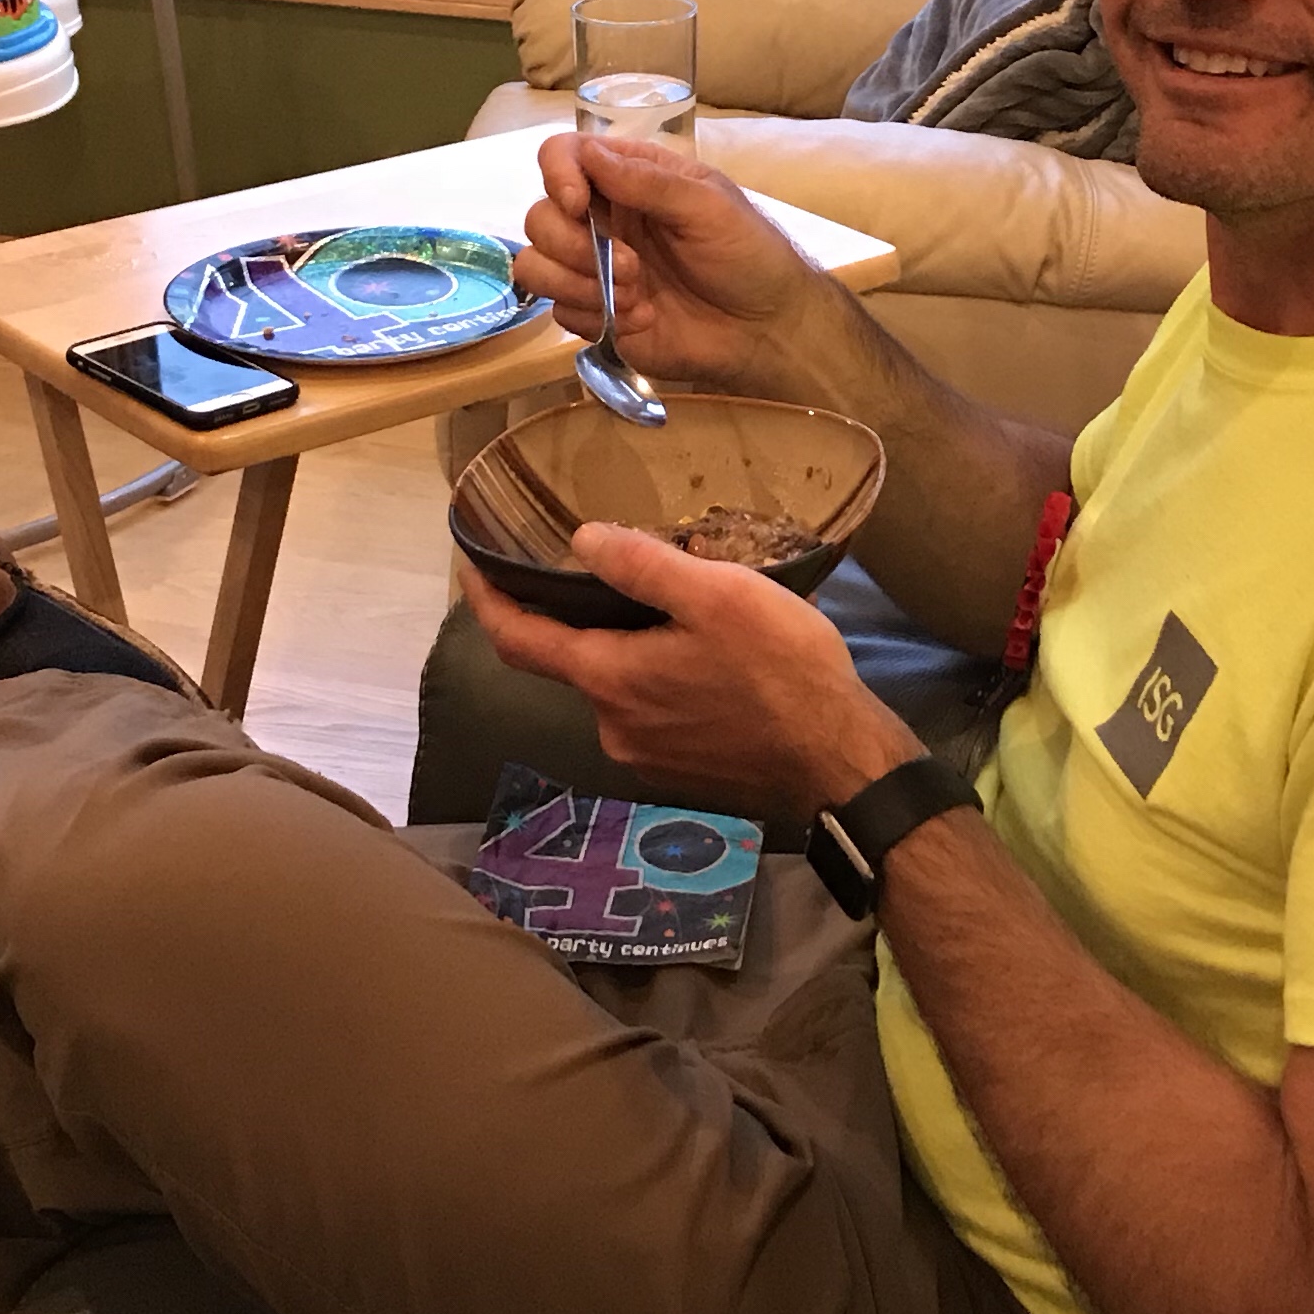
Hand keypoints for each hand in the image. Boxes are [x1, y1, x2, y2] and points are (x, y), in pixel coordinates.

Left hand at [461, 525, 920, 815]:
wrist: (841, 764)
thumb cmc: (783, 672)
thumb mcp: (718, 597)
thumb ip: (644, 567)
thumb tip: (581, 540)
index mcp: (610, 680)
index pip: (518, 640)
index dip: (487, 600)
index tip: (472, 565)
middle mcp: (614, 727)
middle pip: (574, 663)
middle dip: (580, 619)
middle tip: (605, 572)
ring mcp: (648, 758)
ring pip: (620, 689)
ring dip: (631, 651)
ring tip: (673, 612)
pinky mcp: (684, 773)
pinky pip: (654, 714)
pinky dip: (661, 681)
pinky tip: (704, 661)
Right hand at [513, 130, 833, 396]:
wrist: (765, 330)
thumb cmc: (747, 255)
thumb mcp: (708, 206)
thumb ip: (648, 182)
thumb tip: (588, 154)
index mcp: (630, 179)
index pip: (565, 156)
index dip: (558, 174)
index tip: (577, 203)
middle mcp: (603, 220)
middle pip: (540, 216)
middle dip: (572, 244)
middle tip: (631, 268)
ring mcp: (594, 270)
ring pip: (536, 265)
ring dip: (576, 283)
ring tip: (634, 296)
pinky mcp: (595, 315)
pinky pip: (558, 311)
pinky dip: (593, 316)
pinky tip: (639, 320)